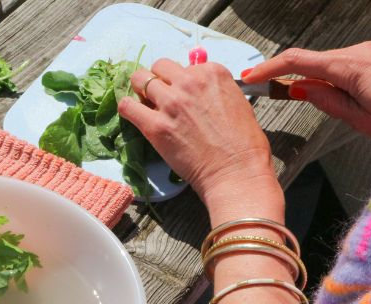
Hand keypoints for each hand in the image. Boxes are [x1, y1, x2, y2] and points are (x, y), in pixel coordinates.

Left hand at [118, 60, 281, 221]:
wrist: (236, 171)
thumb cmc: (243, 143)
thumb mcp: (236, 102)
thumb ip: (213, 90)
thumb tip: (194, 89)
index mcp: (213, 73)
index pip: (183, 66)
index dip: (179, 80)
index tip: (181, 94)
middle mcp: (190, 82)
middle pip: (159, 67)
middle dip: (158, 79)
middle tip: (160, 96)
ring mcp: (171, 103)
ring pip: (139, 79)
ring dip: (140, 91)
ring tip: (146, 105)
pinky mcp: (155, 126)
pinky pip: (127, 106)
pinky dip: (127, 108)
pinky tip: (135, 115)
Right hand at [243, 42, 370, 146]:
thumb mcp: (360, 120)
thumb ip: (326, 100)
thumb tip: (301, 89)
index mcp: (352, 66)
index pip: (297, 61)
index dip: (269, 69)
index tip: (251, 77)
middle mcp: (364, 52)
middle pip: (314, 61)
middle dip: (292, 77)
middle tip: (274, 96)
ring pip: (332, 63)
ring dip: (317, 80)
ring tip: (315, 104)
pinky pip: (350, 63)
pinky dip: (336, 77)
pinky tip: (339, 95)